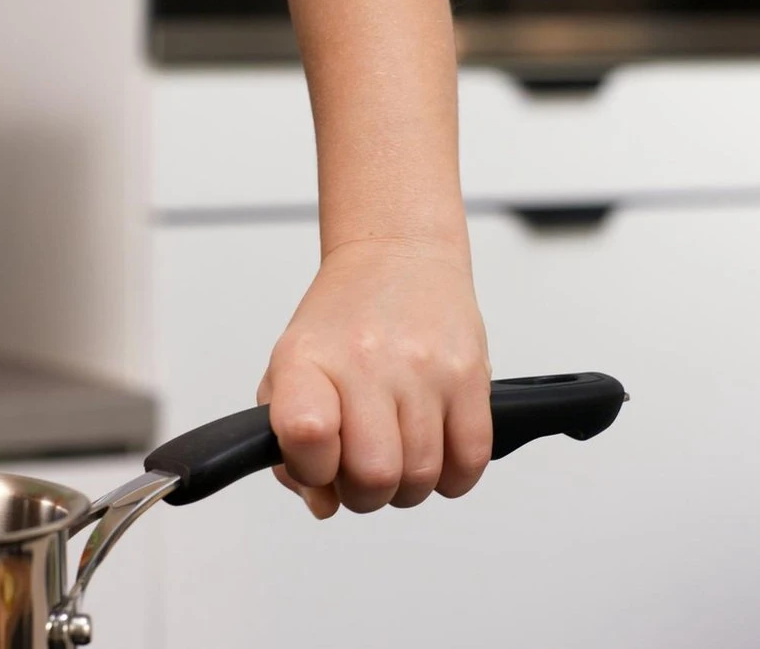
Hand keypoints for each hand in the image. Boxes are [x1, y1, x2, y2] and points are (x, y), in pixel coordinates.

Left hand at [257, 238, 492, 518]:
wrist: (397, 256)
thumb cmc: (343, 320)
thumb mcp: (291, 370)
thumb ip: (289, 446)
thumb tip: (322, 503)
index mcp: (309, 360)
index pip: (305, 437)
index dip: (312, 470)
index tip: (319, 459)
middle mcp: (367, 361)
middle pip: (373, 477)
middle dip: (366, 491)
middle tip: (364, 467)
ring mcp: (423, 369)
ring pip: (421, 478)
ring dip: (408, 484)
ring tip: (399, 450)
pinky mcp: (470, 376)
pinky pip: (470, 461)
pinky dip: (453, 475)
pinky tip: (436, 450)